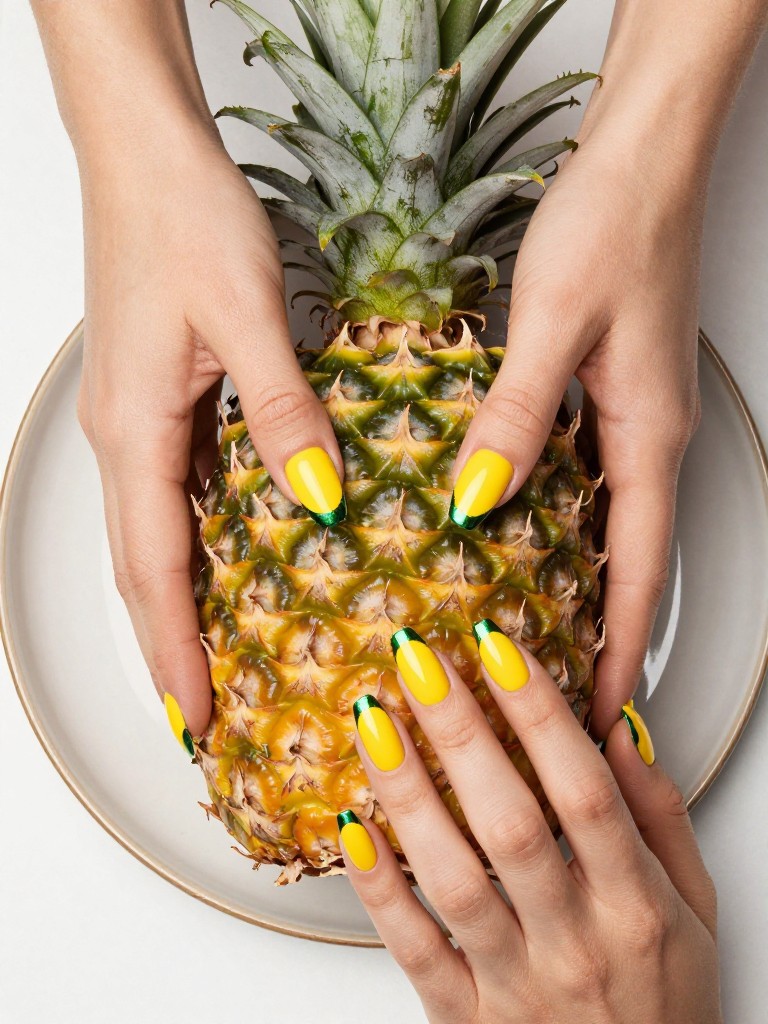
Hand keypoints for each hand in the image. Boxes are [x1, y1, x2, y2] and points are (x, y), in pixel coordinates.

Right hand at [76, 125, 343, 737]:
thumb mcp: (245, 313)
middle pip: (143, 567)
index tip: (195, 717)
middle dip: (169, 646)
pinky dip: (193, 547)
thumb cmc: (182, 219)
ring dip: (179, 604)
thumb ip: (282, 411)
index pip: (152, 568)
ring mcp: (138, 420)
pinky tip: (230, 562)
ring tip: (216, 662)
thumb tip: (319, 497)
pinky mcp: (159, 399)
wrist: (145, 157)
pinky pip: (174, 494)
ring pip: (155, 536)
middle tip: (201, 716)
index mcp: (135, 431)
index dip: (175, 649)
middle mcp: (126, 438)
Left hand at [339, 629, 719, 1022]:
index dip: (540, 713)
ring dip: (406, 792)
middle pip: (509, 821)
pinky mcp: (464, 1020)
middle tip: (418, 658)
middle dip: (459, 730)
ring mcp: (515, 984)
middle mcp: (575, 942)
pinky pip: (413, 950)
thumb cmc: (666, 1003)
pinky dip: (378, 887)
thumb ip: (659, 817)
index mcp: (636, 907)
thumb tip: (617, 730)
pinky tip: (350, 824)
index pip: (586, 791)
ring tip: (372, 719)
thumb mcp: (696, 909)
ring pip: (452, 878)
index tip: (499, 647)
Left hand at [451, 118, 702, 735]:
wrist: (642, 155)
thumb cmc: (613, 225)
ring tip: (529, 633)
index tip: (596, 714)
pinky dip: (556, 521)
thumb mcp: (554, 324)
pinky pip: (585, 479)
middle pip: (625, 562)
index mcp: (648, 437)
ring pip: (604, 525)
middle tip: (552, 693)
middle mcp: (647, 437)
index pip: (638, 574)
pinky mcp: (607, 390)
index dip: (617, 650)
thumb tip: (478, 502)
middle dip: (596, 634)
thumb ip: (517, 418)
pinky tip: (514, 532)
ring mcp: (630, 415)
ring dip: (574, 583)